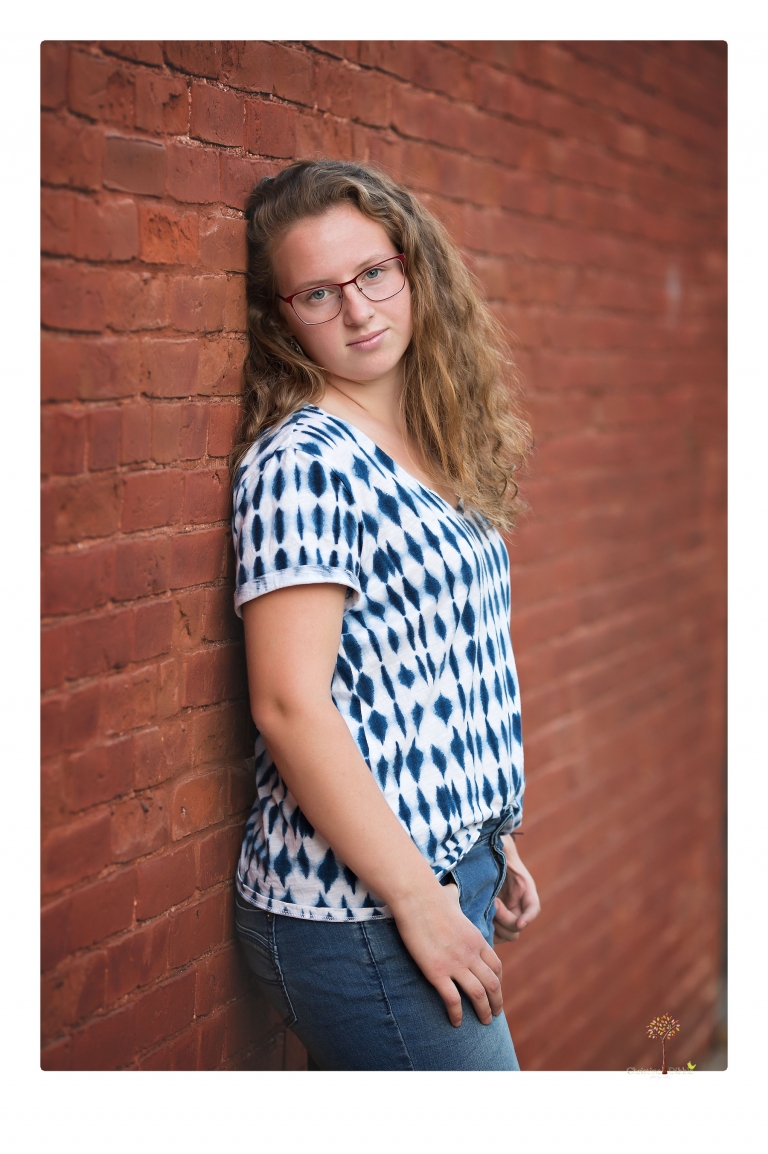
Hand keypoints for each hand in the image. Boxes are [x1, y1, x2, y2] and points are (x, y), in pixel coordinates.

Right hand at [392, 882, 503, 1027]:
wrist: (417, 898)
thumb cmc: (431, 895)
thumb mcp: (451, 898)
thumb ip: (454, 900)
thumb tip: (449, 891)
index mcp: (476, 938)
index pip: (496, 966)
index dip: (498, 981)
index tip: (495, 991)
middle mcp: (471, 954)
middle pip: (492, 984)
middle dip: (496, 1002)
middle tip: (495, 1014)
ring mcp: (455, 964)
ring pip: (478, 995)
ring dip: (484, 1011)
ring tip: (484, 1022)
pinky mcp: (437, 972)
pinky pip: (452, 1000)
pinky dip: (457, 1014)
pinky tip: (457, 1022)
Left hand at [493, 837, 540, 942]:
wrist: (483, 856)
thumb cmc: (494, 849)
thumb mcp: (501, 847)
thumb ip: (504, 847)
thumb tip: (502, 842)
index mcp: (524, 888)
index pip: (533, 907)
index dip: (529, 917)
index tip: (520, 922)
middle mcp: (518, 905)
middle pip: (518, 926)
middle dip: (505, 919)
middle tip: (492, 904)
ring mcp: (507, 914)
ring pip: (508, 934)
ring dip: (496, 928)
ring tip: (484, 911)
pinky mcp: (494, 919)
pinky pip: (495, 935)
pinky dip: (489, 933)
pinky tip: (478, 921)